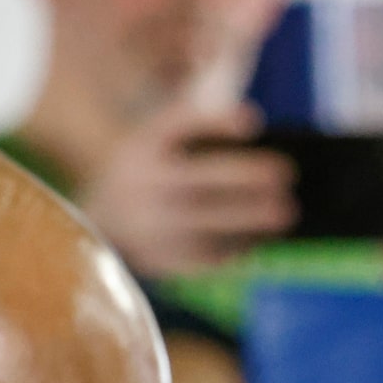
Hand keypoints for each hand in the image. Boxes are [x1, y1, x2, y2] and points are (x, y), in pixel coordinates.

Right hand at [81, 101, 293, 277]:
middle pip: (197, 180)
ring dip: (249, 219)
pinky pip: (203, 257)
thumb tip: (258, 127)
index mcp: (144, 147)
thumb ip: (193, 125)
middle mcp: (143, 184)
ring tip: (287, 212)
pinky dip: (236, 249)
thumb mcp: (152, 140)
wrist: (95, 226)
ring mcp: (149, 225)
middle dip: (243, 177)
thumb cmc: (146, 174)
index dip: (215, 123)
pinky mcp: (158, 260)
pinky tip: (262, 240)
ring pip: (205, 224)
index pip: (178, 127)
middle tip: (286, 173)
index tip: (254, 121)